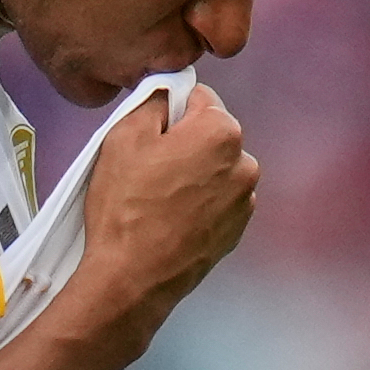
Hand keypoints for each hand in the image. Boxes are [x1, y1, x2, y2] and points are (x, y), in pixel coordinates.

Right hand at [76, 82, 258, 331]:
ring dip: (193, 174)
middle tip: (148, 166)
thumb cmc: (126, 205)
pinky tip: (170, 217)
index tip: (150, 132)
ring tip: (157, 196)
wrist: (134, 276)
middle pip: (211, 135)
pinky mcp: (237, 230)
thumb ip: (154, 102)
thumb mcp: (124, 135)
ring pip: (215, 169)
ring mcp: (245, 201)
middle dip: (184, 142)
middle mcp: (245, 164)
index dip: (170, 109)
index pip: (199, 98)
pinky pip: (217, 200)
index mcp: (222, 133)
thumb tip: (169, 93)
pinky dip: (199, 202)